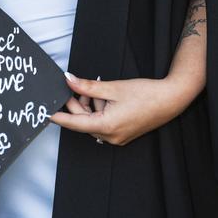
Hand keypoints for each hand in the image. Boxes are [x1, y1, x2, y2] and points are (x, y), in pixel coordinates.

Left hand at [49, 73, 183, 145]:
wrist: (171, 99)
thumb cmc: (146, 93)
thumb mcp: (112, 87)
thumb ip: (87, 86)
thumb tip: (69, 80)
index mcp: (107, 126)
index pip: (75, 123)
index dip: (59, 117)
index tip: (46, 114)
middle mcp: (111, 137)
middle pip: (84, 121)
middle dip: (79, 104)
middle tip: (75, 87)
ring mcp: (118, 137)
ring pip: (94, 121)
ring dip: (92, 106)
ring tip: (100, 89)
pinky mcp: (124, 133)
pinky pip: (104, 123)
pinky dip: (101, 110)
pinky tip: (107, 96)